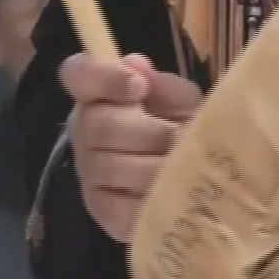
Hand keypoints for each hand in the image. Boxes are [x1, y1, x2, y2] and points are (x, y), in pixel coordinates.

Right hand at [61, 52, 202, 243]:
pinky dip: (149, 197)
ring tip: (180, 166)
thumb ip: (163, 86)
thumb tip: (136, 66)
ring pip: (111, 166)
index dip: (103, 76)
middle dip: (146, 130)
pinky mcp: (103, 212)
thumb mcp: (184, 104)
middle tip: (176, 136)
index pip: (77, 74)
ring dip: (155, 165)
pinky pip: (119, 205)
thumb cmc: (186, 132)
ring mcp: (90, 176)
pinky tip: (168, 192)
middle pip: (97, 125)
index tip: (139, 85)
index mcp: (99, 98)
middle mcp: (84, 135)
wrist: (202, 182)